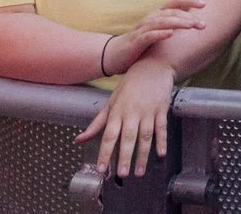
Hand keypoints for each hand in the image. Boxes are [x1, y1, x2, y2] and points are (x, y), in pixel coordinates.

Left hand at [79, 55, 177, 178]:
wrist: (153, 65)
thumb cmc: (130, 85)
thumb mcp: (111, 101)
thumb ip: (97, 123)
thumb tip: (78, 139)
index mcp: (117, 111)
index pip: (109, 135)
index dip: (105, 152)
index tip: (102, 168)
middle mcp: (132, 112)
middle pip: (127, 138)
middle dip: (125, 157)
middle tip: (122, 175)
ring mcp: (148, 111)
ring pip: (145, 136)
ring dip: (143, 155)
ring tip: (139, 172)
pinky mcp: (161, 109)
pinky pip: (161, 127)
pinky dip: (161, 141)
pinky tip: (161, 154)